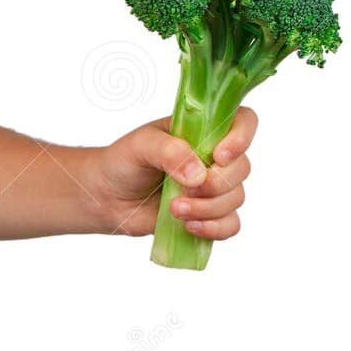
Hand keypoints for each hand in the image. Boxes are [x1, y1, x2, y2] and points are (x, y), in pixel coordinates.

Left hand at [92, 107, 256, 238]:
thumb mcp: (141, 146)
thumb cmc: (123, 161)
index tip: (220, 156)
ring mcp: (213, 187)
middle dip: (215, 184)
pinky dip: (214, 228)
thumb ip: (169, 152)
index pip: (243, 122)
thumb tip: (199, 175)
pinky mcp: (208, 214)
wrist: (107, 196)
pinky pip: (230, 224)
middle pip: (242, 168)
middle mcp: (213, 157)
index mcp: (201, 130)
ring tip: (174, 208)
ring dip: (207, 208)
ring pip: (236, 198)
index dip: (242, 137)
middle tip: (183, 189)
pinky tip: (189, 226)